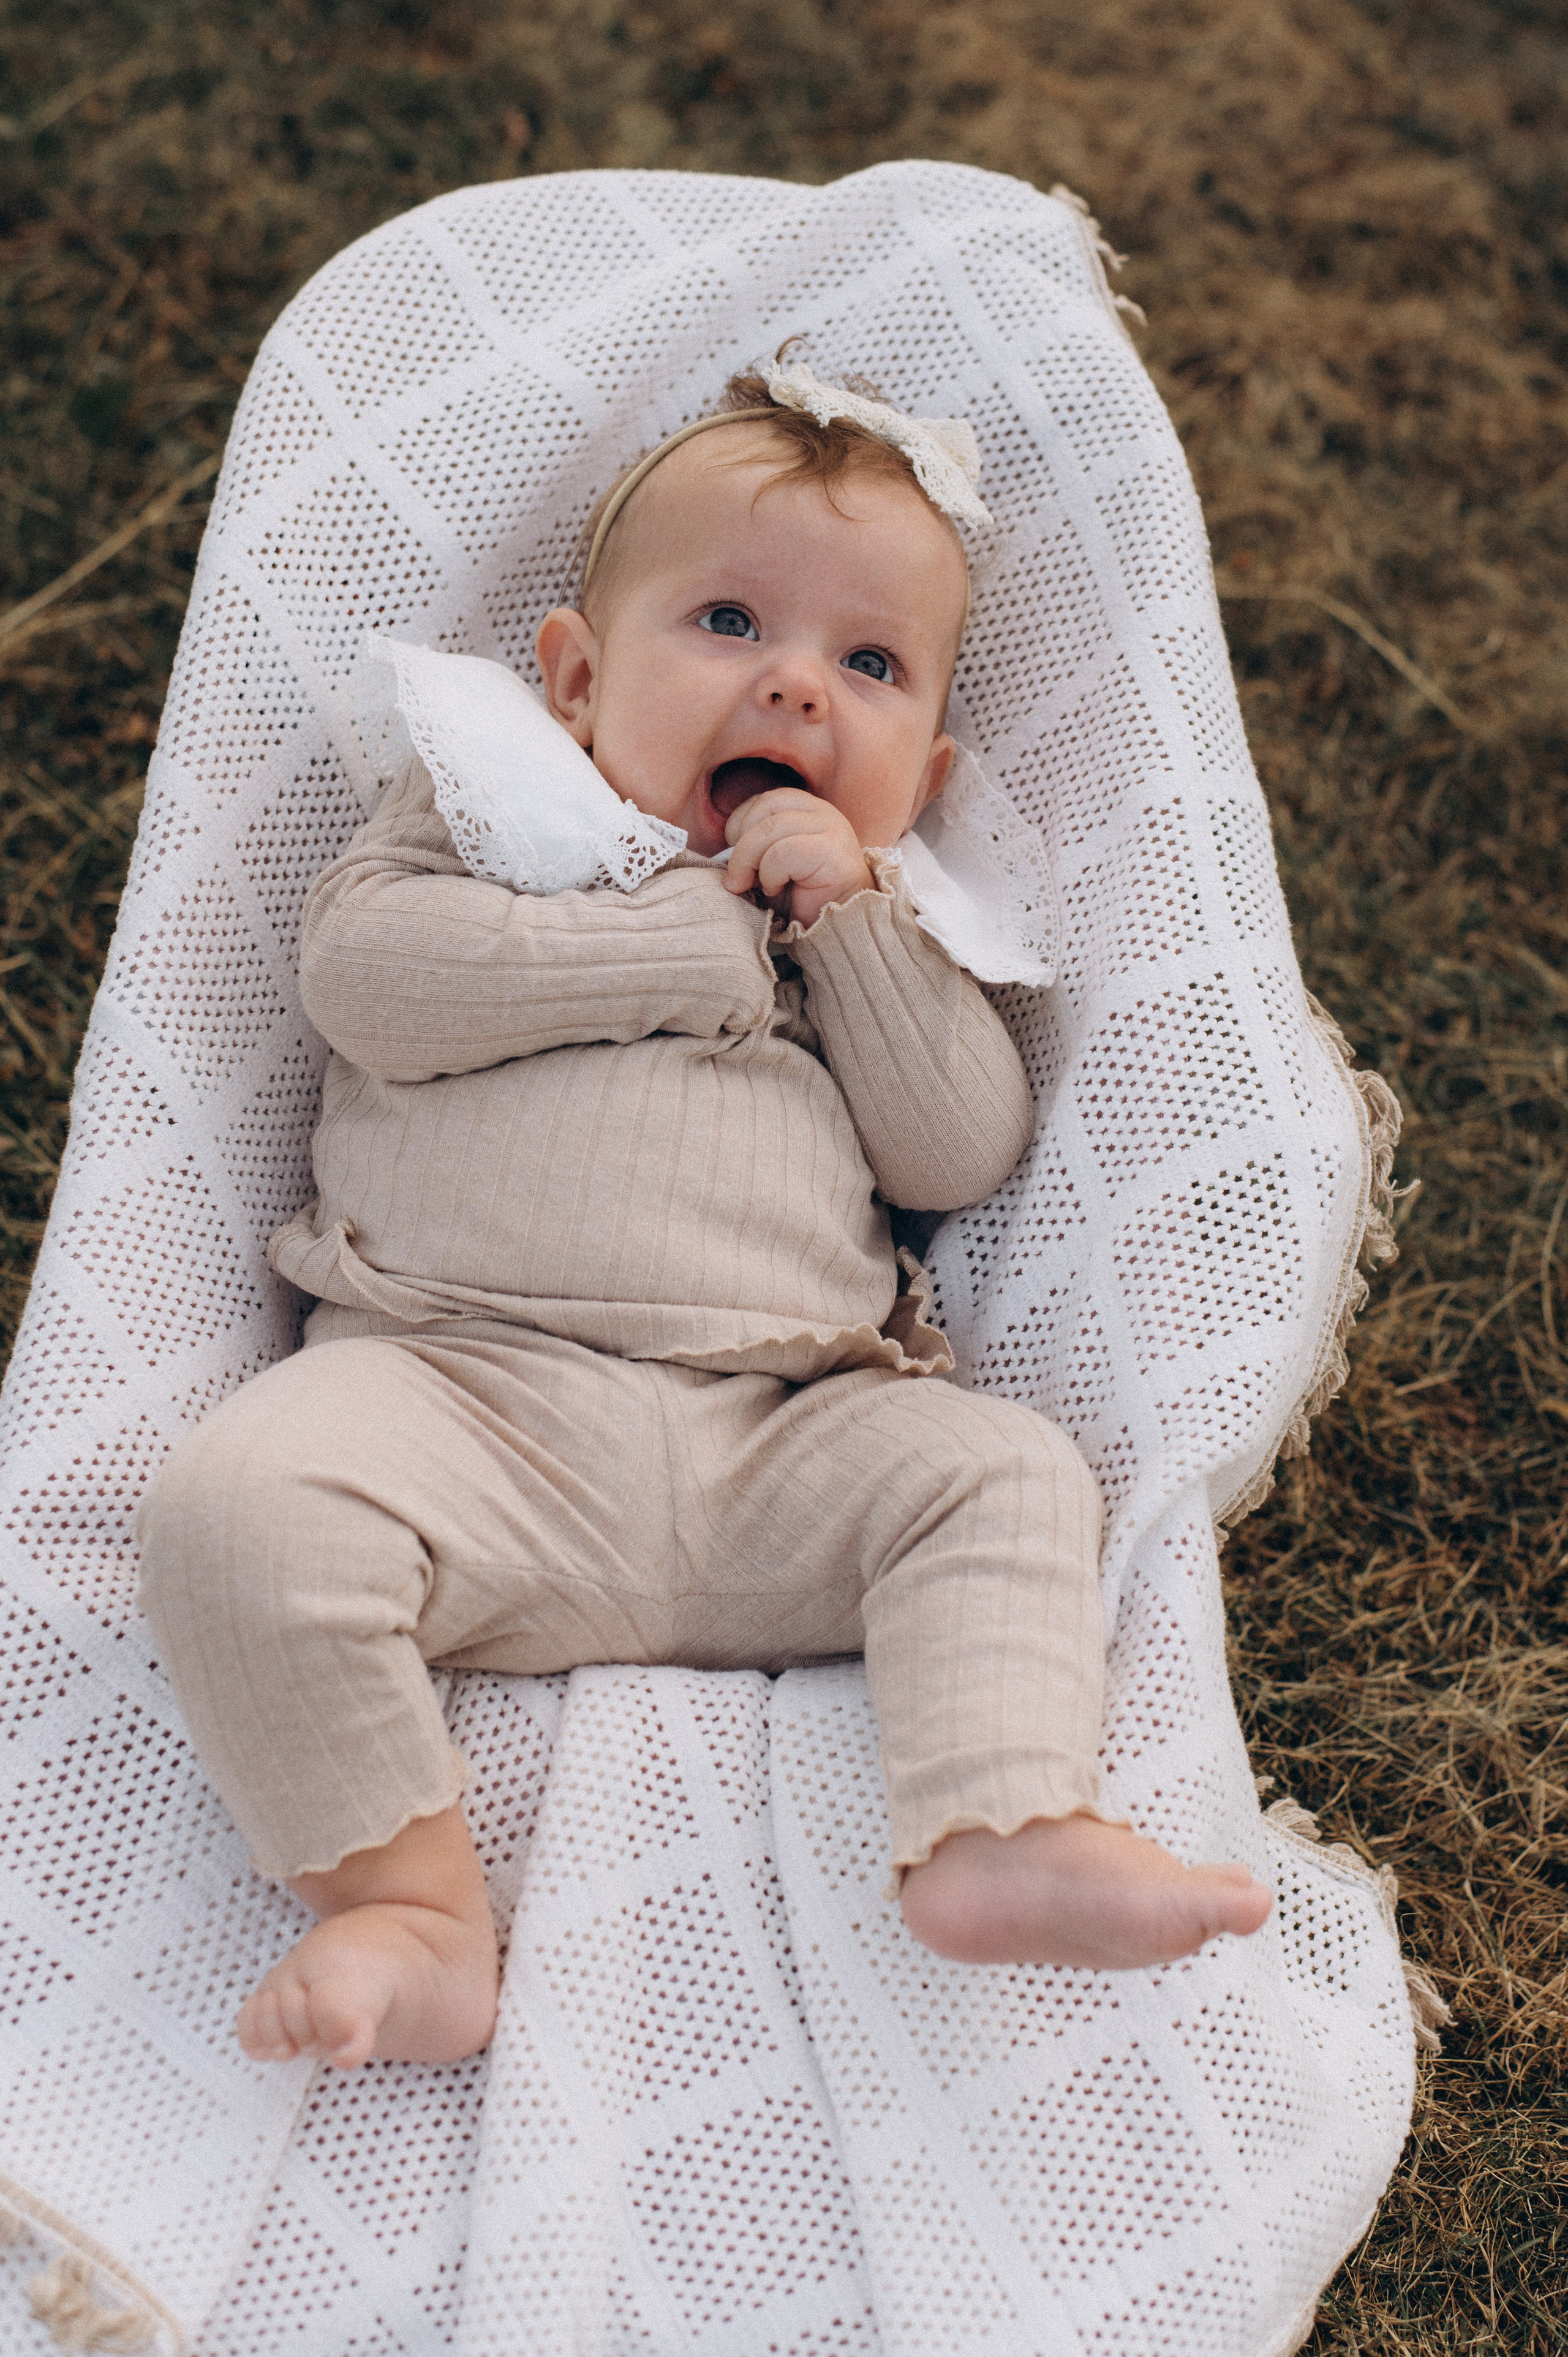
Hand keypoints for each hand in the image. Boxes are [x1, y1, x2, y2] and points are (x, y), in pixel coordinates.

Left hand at [722, 788, 874, 930]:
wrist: (836, 927)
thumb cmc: (802, 897)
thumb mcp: (768, 865)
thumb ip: (751, 850)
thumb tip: (722, 853)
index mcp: (806, 809)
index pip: (763, 800)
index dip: (740, 824)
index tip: (738, 856)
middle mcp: (822, 812)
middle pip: (763, 810)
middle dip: (741, 848)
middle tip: (738, 880)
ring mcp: (831, 828)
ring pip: (769, 830)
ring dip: (752, 864)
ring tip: (762, 887)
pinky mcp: (832, 850)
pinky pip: (782, 853)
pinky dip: (771, 875)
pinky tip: (778, 889)